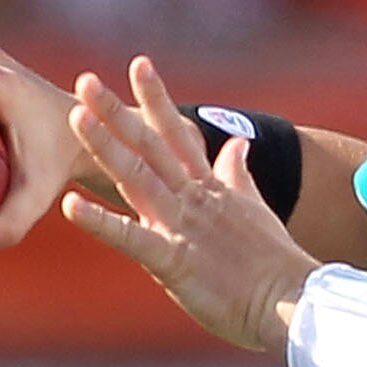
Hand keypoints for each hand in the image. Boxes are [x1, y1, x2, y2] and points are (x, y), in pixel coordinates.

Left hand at [63, 57, 316, 351]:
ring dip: (105, 148)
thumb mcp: (256, 210)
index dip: (157, 99)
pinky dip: (101, 222)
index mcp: (210, 190)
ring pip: (137, 179)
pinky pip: (131, 239)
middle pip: (149, 147)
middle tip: (86, 80)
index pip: (178, 135)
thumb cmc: (276, 265)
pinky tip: (71, 205)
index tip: (138, 64)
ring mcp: (182, 228)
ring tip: (76, 118)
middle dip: (116, 112)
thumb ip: (239, 176)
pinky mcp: (175, 262)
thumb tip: (238, 144)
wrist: (296, 302)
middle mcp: (192, 200)